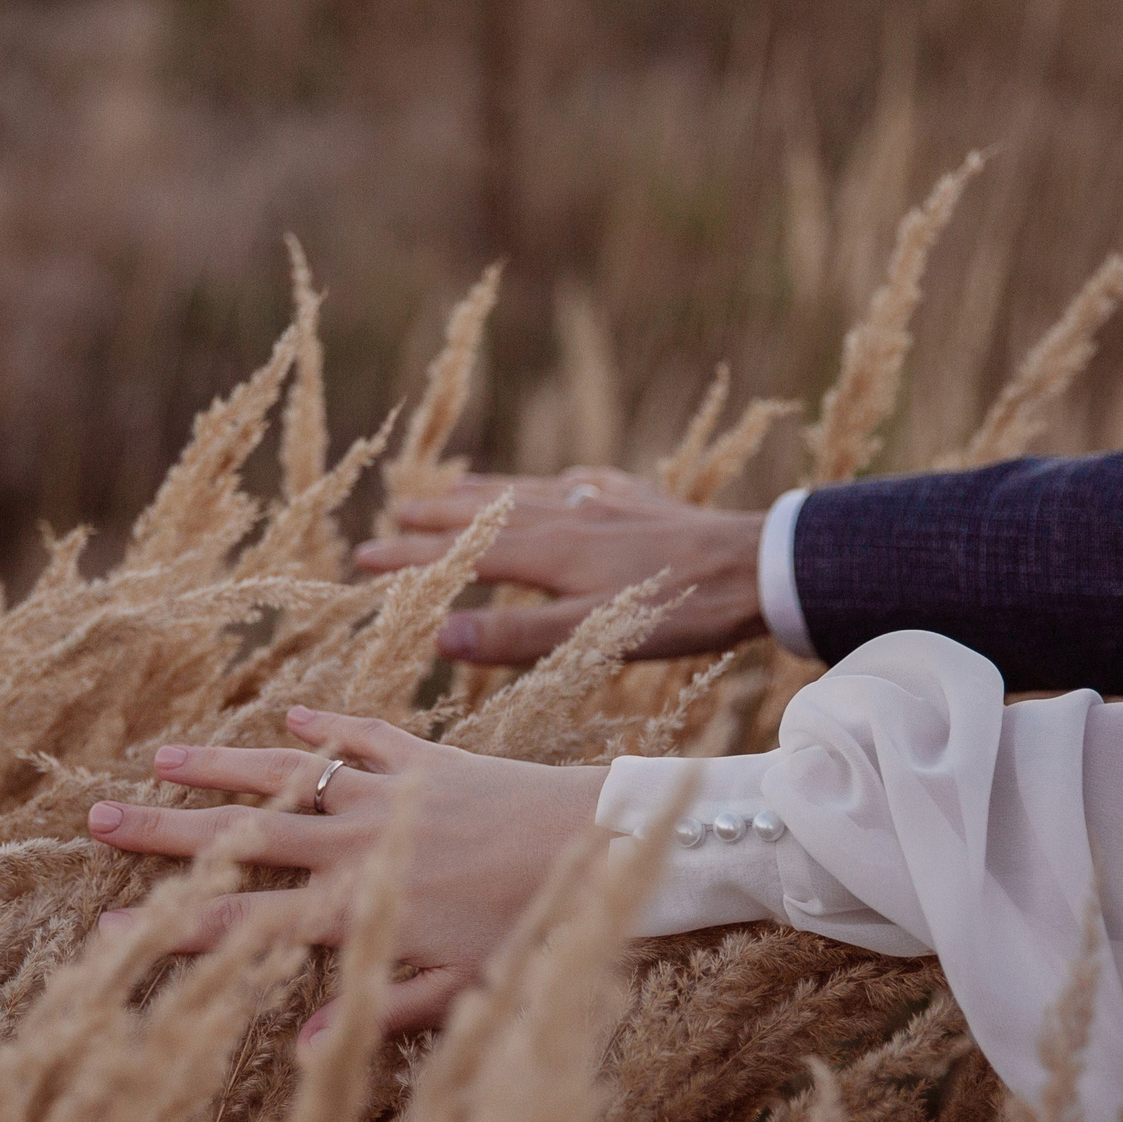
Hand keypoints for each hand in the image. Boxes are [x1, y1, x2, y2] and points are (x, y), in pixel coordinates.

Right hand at [87, 705, 609, 1038]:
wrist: (601, 841)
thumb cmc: (536, 926)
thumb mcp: (461, 986)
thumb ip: (380, 1010)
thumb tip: (306, 1052)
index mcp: (359, 904)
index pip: (248, 920)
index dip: (176, 928)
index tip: (109, 931)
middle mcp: (358, 841)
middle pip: (243, 835)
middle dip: (165, 831)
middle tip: (97, 819)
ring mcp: (390, 792)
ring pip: (286, 773)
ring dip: (221, 763)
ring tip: (160, 755)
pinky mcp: (430, 756)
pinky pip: (364, 734)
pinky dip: (326, 723)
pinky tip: (291, 712)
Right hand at [353, 470, 768, 664]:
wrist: (759, 566)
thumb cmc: (678, 607)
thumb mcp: (593, 634)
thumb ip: (516, 638)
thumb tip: (439, 635)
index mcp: (549, 550)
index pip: (462, 551)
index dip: (410, 557)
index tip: (362, 558)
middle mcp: (568, 515)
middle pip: (487, 511)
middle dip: (436, 515)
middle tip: (392, 513)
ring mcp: (604, 503)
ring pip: (528, 491)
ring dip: (484, 492)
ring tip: (453, 489)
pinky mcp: (640, 502)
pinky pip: (581, 484)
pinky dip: (554, 483)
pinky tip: (563, 483)